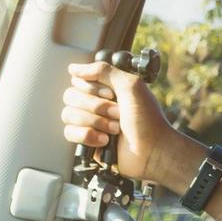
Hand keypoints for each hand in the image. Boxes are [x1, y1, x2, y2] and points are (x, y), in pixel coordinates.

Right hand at [61, 60, 183, 183]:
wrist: (153, 151)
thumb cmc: (148, 121)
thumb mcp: (131, 86)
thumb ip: (104, 71)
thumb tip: (75, 68)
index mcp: (106, 88)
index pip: (79, 80)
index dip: (92, 88)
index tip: (110, 94)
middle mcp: (96, 103)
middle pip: (71, 96)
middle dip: (97, 107)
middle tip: (118, 114)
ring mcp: (90, 122)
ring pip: (68, 114)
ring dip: (95, 122)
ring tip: (114, 129)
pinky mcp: (87, 140)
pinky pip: (69, 133)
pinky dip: (87, 136)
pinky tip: (104, 141)